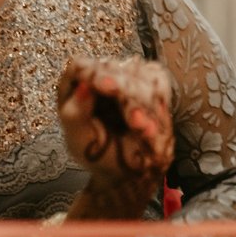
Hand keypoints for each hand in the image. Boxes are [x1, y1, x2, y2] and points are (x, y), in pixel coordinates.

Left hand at [57, 56, 173, 209]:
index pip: (83, 66)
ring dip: (145, 103)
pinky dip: (158, 105)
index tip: (103, 86)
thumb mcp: (79, 140)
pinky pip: (160, 84)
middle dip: (127, 92)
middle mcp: (101, 76)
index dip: (94, 73)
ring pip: (143, 75)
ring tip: (143, 130)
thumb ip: (75, 114)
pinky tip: (151, 127)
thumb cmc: (96, 154)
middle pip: (118, 68)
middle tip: (133, 117)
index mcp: (75, 86)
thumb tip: (82, 86)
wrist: (124, 170)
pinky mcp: (151, 84)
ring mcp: (129, 78)